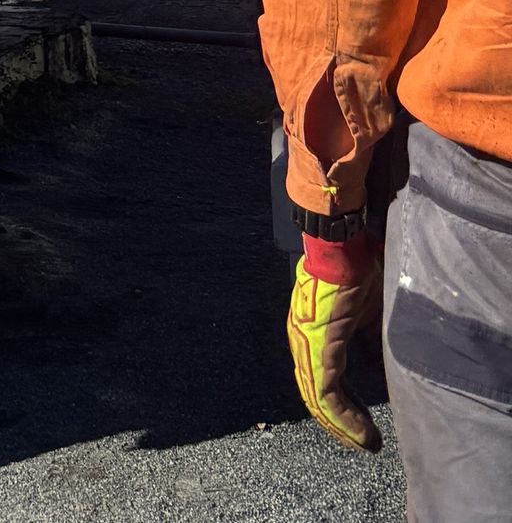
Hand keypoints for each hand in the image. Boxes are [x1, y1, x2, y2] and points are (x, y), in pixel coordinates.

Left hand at [287, 238, 381, 453]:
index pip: (325, 379)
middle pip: (319, 394)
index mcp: (317, 332)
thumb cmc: (360, 270)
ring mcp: (308, 343)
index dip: (345, 407)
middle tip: (366, 442)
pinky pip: (327, 391)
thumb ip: (370, 343)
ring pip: (320, 398)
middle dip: (344, 422)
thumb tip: (383, 372)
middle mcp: (305, 340)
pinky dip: (345, 416)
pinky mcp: (318, 345)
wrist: (346, 244)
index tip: (366, 428)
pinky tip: (364, 434)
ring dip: (345, 425)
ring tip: (366, 443)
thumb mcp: (370, 316)